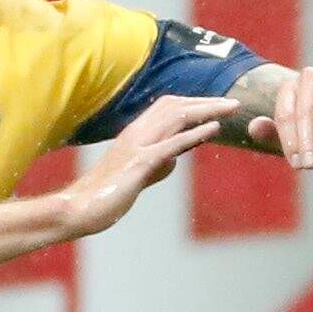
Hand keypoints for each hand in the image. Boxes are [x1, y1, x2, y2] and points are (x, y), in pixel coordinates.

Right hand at [53, 93, 232, 238]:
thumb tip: (174, 160)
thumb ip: (155, 165)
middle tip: (234, 103)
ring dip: (207, 110)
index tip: (218, 106)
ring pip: (176, 117)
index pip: (168, 108)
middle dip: (206, 102)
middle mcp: (136, 133)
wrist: (78, 209)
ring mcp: (137, 146)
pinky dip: (195, 133)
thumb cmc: (105, 195)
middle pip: (175, 106)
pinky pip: (171, 143)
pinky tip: (214, 129)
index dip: (195, 103)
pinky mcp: (139, 163)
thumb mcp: (136, 176)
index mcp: (134, 134)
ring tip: (231, 108)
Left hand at [243, 65, 312, 174]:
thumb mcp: (306, 142)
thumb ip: (277, 136)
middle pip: (302, 106)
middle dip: (304, 138)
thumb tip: (252, 127)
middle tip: (310, 164)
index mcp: (294, 89)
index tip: (296, 163)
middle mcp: (312, 78)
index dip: (288, 139)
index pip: (285, 112)